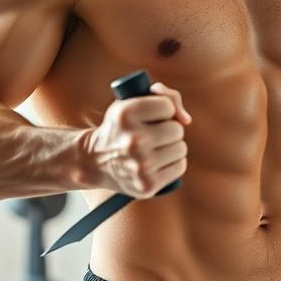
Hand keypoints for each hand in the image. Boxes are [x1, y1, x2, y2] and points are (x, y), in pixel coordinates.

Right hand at [86, 82, 190, 197]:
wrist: (95, 162)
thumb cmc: (121, 128)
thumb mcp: (131, 102)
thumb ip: (163, 95)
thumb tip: (186, 119)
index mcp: (125, 114)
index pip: (167, 106)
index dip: (162, 110)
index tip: (148, 116)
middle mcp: (133, 140)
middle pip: (177, 129)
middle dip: (168, 129)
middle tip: (150, 134)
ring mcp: (141, 165)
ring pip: (181, 148)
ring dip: (171, 147)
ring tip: (151, 149)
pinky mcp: (148, 185)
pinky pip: (180, 167)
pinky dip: (172, 164)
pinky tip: (156, 163)